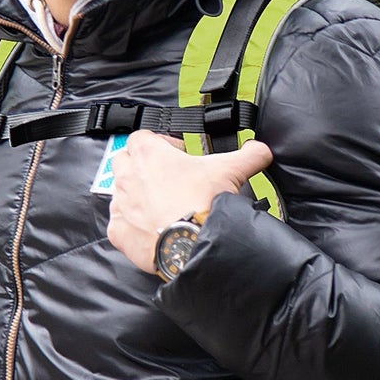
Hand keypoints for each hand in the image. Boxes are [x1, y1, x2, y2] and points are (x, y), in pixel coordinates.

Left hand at [107, 130, 272, 273]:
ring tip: (159, 205)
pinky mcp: (119, 232)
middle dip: (140, 165)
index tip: (177, 153)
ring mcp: (121, 205)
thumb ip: (248, 154)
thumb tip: (261, 150)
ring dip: (135, 195)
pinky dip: (131, 225)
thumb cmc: (204, 203)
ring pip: (119, 193)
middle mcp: (129, 176)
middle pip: (124, 161)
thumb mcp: (231, 170)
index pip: (142, 136)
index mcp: (149, 154)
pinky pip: (118, 223)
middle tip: (163, 177)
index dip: (160, 142)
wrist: (194, 243)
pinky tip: (150, 228)